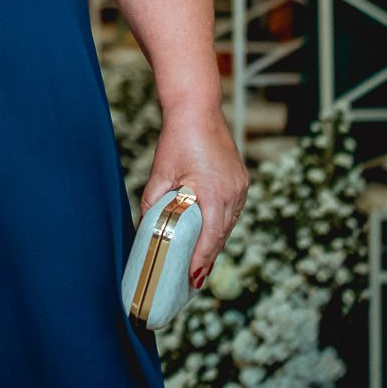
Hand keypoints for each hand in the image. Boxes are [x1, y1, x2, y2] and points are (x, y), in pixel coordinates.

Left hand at [140, 112, 248, 288]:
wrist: (197, 109)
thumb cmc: (177, 139)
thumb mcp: (160, 173)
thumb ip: (153, 202)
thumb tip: (145, 225)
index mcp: (215, 193)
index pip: (210, 237)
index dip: (202, 259)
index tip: (194, 278)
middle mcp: (233, 192)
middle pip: (221, 234)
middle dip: (208, 256)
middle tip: (194, 278)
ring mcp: (240, 186)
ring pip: (228, 223)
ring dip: (215, 241)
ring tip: (201, 261)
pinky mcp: (241, 180)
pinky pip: (232, 209)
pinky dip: (221, 223)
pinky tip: (210, 232)